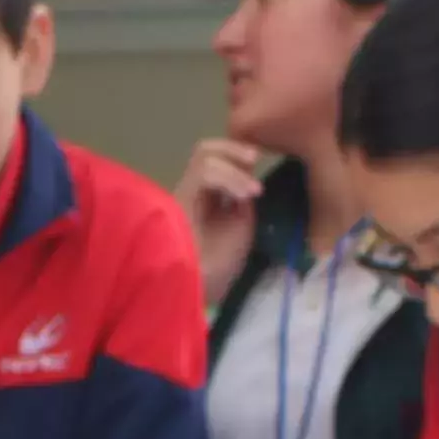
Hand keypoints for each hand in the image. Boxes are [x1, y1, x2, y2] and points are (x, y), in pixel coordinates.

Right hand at [177, 135, 274, 293]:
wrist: (202, 289)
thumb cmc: (219, 264)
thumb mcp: (240, 224)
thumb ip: (241, 197)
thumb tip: (246, 175)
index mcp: (205, 196)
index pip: (214, 160)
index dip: (237, 156)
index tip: (259, 164)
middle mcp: (190, 189)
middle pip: (205, 150)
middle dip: (234, 150)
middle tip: (256, 159)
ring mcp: (182, 193)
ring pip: (204, 156)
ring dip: (235, 168)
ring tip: (254, 191)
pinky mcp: (179, 199)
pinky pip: (203, 172)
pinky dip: (228, 177)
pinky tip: (244, 195)